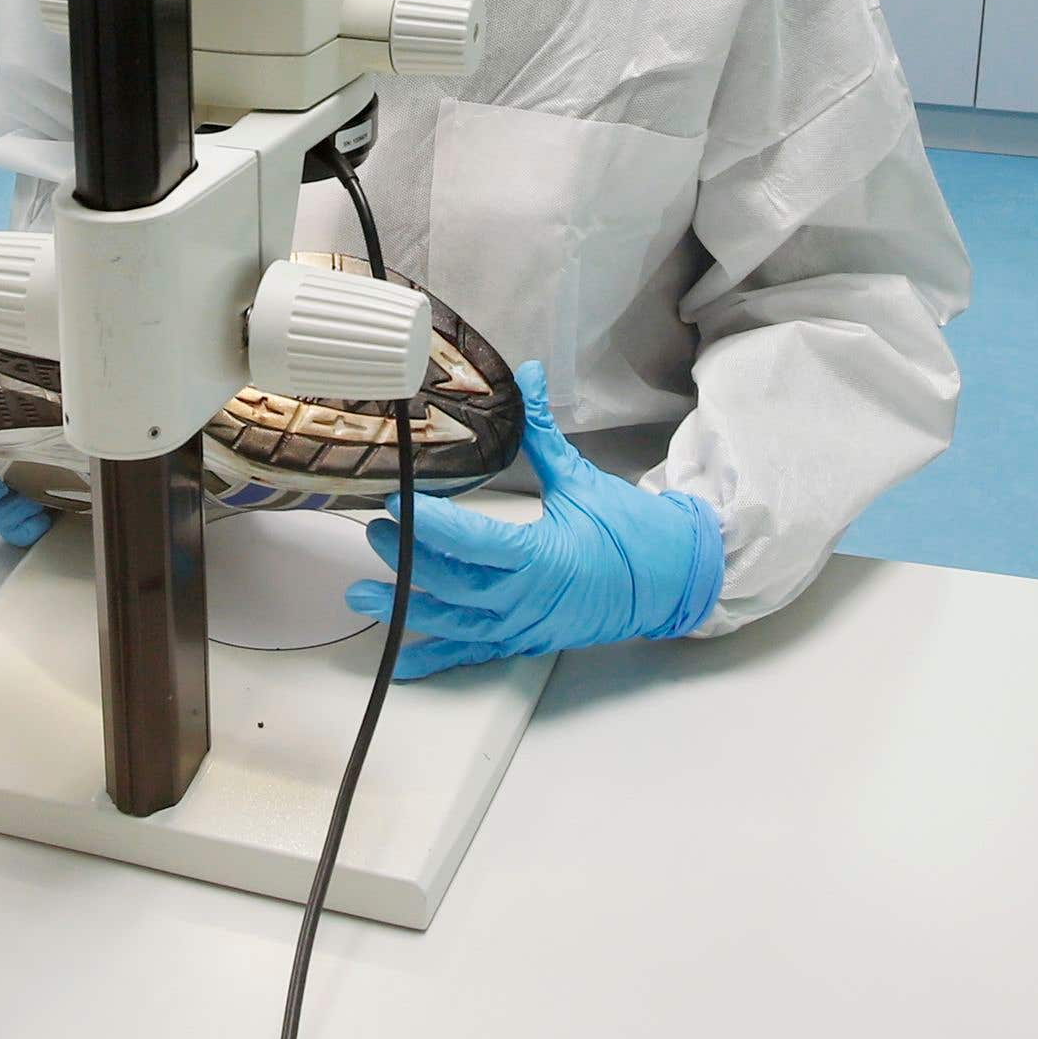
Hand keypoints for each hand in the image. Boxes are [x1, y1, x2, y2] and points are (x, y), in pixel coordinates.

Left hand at [345, 362, 722, 679]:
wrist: (673, 581)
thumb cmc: (631, 533)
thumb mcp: (582, 480)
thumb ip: (543, 431)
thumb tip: (527, 375)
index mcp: (541, 556)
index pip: (471, 542)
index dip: (428, 525)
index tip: (395, 503)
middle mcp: (526, 599)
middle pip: (452, 583)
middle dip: (408, 560)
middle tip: (376, 533)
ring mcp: (523, 626)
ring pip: (454, 623)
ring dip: (406, 610)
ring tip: (364, 595)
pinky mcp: (525, 641)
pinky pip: (474, 654)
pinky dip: (437, 660)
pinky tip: (402, 664)